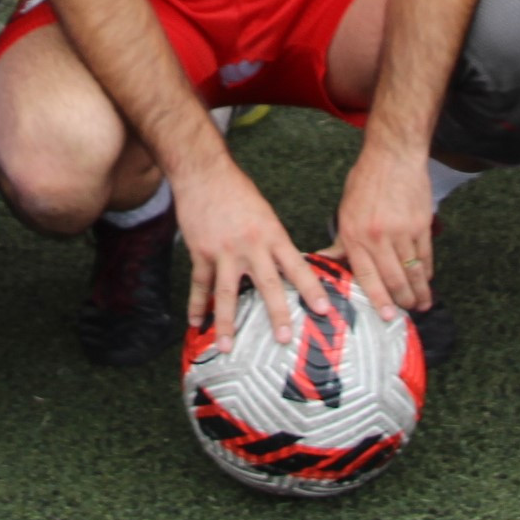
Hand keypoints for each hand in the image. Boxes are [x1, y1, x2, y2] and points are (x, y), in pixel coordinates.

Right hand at [176, 158, 316, 341]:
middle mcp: (251, 245)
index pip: (297, 266)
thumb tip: (286, 268)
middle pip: (267, 284)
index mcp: (272, 234)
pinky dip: (197, 305)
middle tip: (285, 338)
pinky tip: (196, 323)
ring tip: (227, 347)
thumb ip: (274, 242)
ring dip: (227, 323)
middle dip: (277, 313)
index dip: (311, 289)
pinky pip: (200, 284)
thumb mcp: (265, 214)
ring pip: (227, 293)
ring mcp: (224, 251)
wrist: (204, 173)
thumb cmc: (237, 191)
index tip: (324, 310)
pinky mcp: (201, 252)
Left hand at [326, 146, 433, 317]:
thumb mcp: (346, 209)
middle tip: (406, 312)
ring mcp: (401, 231)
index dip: (378, 299)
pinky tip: (426, 280)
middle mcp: (377, 236)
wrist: (393, 155)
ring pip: (412, 271)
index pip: (367, 275)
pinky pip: (425, 256)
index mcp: (355, 234)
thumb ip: (342, 240)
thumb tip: (327, 259)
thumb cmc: (366, 180)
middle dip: (401, 300)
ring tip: (422, 303)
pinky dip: (427, 271)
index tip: (386, 315)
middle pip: (393, 278)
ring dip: (418, 291)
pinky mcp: (421, 225)